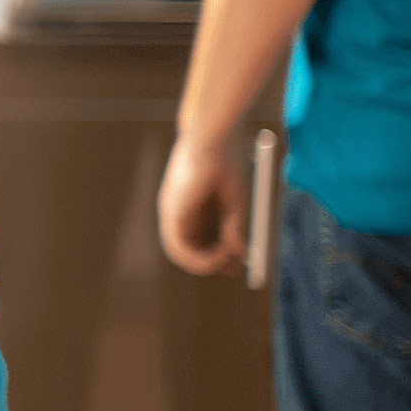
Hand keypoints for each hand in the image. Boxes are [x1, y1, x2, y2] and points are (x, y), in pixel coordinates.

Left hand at [157, 135, 246, 275]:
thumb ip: (232, 230)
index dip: (217, 255)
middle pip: (190, 249)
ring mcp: (171, 213)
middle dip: (213, 264)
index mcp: (191, 205)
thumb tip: (239, 256)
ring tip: (229, 256)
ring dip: (207, 264)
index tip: (239, 262)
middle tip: (235, 269)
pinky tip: (221, 254)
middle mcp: (178, 211)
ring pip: (182, 254)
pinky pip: (179, 250)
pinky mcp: (170, 214)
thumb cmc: (225, 165)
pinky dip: (201, 260)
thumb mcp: (233, 205)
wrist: (214, 141)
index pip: (198, 238)